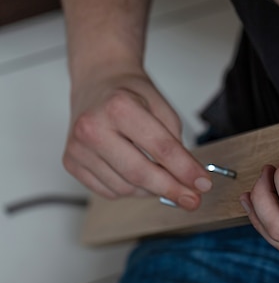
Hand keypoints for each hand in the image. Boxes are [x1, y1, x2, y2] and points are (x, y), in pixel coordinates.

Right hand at [62, 66, 211, 209]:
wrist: (98, 83)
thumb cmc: (130, 95)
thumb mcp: (163, 108)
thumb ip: (176, 144)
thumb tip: (187, 181)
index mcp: (119, 107)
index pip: (161, 148)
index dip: (186, 170)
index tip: (203, 184)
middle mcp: (92, 127)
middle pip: (140, 173)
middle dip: (171, 189)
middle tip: (192, 199)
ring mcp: (78, 148)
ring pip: (125, 188)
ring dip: (150, 189)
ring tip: (159, 175)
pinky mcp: (71, 163)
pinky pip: (110, 192)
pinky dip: (130, 189)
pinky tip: (135, 173)